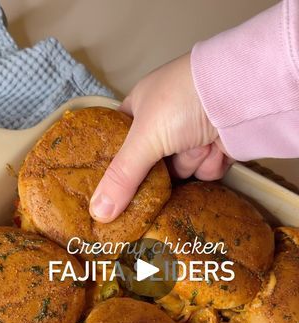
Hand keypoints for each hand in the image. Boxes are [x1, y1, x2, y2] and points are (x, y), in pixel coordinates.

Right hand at [90, 53, 231, 222]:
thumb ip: (121, 177)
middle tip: (153, 182)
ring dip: (189, 163)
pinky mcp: (214, 149)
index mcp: (140, 108)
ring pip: (178, 172)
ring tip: (198, 143)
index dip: (113, 166)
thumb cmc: (183, 101)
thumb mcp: (144, 139)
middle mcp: (164, 123)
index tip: (109, 192)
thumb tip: (98, 213)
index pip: (118, 144)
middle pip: (148, 167)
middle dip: (156, 174)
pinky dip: (209, 163)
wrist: (241, 94)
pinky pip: (203, 171)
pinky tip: (215, 148)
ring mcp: (190, 136)